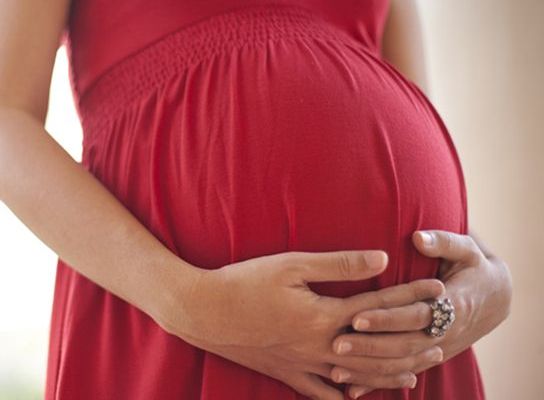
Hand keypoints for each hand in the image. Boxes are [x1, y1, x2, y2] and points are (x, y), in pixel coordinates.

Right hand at [165, 250, 444, 399]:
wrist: (203, 312)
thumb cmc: (244, 282)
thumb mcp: (290, 265)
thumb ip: (338, 264)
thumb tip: (381, 259)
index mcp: (324, 316)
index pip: (380, 305)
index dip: (411, 296)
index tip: (437, 289)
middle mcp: (320, 346)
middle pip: (378, 348)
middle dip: (413, 342)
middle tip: (441, 336)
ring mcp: (303, 365)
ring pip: (358, 376)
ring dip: (390, 373)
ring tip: (416, 372)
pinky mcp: (286, 374)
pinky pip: (322, 393)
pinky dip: (345, 395)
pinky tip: (357, 396)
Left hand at [328, 230, 512, 397]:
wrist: (495, 298)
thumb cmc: (473, 268)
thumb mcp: (467, 250)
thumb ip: (443, 242)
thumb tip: (418, 237)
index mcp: (452, 305)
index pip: (414, 314)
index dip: (387, 318)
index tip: (357, 316)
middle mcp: (445, 332)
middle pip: (404, 345)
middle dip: (370, 347)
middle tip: (336, 344)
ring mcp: (437, 349)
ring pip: (402, 366)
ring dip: (370, 371)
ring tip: (336, 370)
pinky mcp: (429, 358)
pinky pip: (402, 374)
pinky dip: (378, 383)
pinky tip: (352, 391)